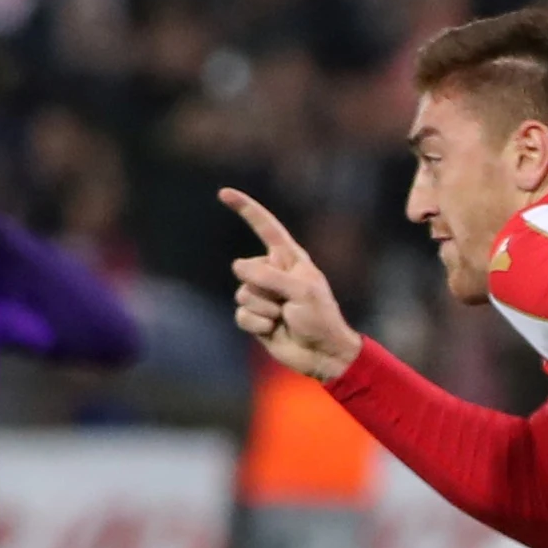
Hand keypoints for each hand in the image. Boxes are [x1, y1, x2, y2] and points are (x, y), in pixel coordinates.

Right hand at [221, 188, 361, 381]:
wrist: (323, 354)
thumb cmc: (320, 319)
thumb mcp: (301, 291)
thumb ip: (268, 275)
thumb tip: (237, 266)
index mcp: (290, 259)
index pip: (265, 228)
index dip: (246, 209)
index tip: (224, 193)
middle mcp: (273, 273)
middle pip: (246, 270)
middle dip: (265, 289)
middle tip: (290, 304)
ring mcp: (262, 295)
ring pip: (242, 294)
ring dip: (264, 309)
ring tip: (284, 317)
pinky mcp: (255, 317)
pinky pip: (241, 314)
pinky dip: (258, 324)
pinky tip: (274, 330)